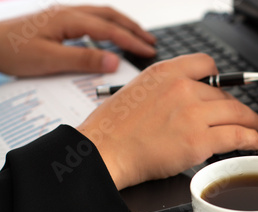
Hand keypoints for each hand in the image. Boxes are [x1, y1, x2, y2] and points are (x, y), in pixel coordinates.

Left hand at [0, 5, 155, 75]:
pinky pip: (91, 19)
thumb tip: (114, 61)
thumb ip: (83, 59)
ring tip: (137, 37)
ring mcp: (63, 15)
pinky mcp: (58, 21)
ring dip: (122, 25)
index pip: (109, 30)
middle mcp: (68, 13)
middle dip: (133, 29)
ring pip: (101, 15)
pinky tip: (109, 37)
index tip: (148, 51)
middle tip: (150, 42)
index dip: (131, 41)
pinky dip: (108, 26)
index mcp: (69, 20)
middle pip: (110, 16)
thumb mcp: (49, 59)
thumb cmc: (12, 50)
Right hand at [77, 53, 257, 189]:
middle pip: (224, 96)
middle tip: (249, 117)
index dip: (222, 80)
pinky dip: (251, 138)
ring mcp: (193, 114)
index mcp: (166, 72)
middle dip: (238, 108)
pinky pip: (236, 136)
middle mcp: (183, 88)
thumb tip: (189, 97)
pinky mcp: (198, 140)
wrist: (105, 151)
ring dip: (252, 122)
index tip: (228, 90)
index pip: (207, 64)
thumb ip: (166, 89)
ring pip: (235, 114)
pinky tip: (256, 141)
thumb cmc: (114, 128)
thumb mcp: (137, 90)